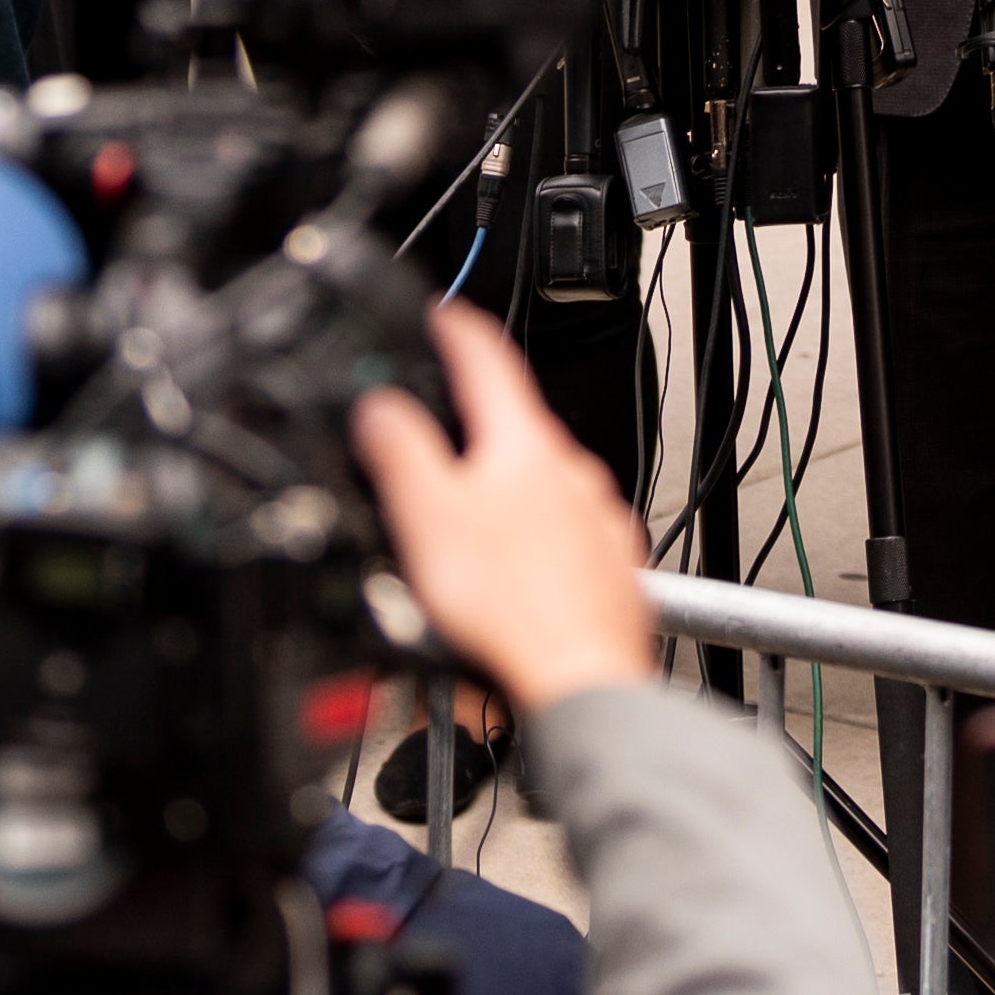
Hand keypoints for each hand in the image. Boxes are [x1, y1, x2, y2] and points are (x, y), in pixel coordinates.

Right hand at [353, 303, 659, 711]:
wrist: (580, 681)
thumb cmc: (512, 608)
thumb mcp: (428, 517)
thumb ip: (401, 451)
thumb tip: (382, 405)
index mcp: (526, 447)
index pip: (488, 361)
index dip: (458, 329)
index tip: (444, 313)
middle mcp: (574, 475)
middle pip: (514, 435)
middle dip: (474, 442)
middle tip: (434, 461)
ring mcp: (599, 524)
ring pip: (541, 495)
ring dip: (503, 507)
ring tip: (463, 553)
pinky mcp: (612, 572)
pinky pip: (563, 547)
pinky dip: (533, 555)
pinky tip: (509, 589)